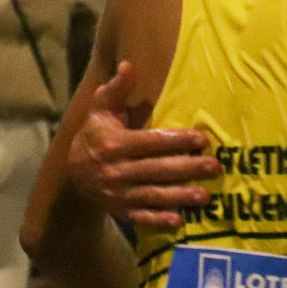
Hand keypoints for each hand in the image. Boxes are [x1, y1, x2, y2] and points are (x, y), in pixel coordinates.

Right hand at [69, 61, 222, 225]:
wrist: (71, 173)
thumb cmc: (96, 134)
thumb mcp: (101, 110)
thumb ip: (116, 90)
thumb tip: (128, 66)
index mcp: (114, 144)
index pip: (151, 142)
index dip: (177, 140)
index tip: (203, 139)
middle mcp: (116, 170)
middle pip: (157, 170)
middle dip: (188, 169)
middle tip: (216, 167)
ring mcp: (118, 194)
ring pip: (153, 195)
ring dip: (180, 196)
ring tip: (205, 196)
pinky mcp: (120, 211)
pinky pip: (141, 217)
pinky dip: (159, 220)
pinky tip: (179, 221)